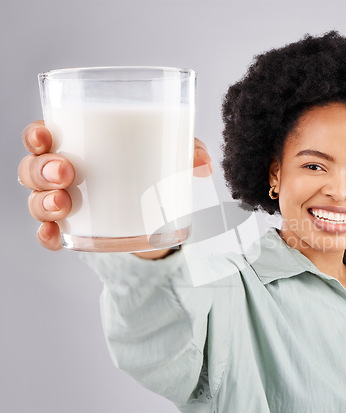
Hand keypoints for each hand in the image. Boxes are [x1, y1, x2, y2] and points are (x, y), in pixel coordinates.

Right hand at [18, 120, 212, 255]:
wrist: (156, 216)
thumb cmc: (154, 173)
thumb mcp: (172, 157)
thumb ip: (189, 151)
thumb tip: (204, 163)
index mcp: (80, 146)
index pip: (44, 135)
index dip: (36, 134)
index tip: (45, 135)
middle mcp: (64, 174)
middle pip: (33, 168)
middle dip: (41, 170)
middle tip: (66, 173)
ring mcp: (66, 204)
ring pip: (36, 200)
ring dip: (43, 202)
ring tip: (64, 204)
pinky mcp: (76, 231)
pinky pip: (50, 235)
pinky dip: (48, 236)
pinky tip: (56, 235)